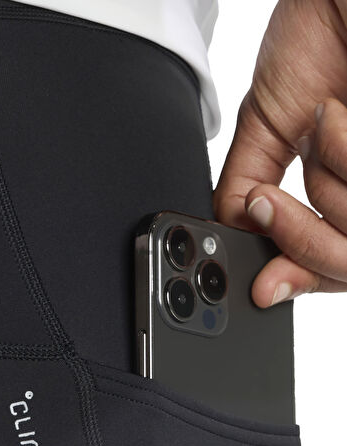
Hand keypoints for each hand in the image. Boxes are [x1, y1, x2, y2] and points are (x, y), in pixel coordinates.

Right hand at [213, 0, 346, 306]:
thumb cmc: (316, 37)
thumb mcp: (264, 123)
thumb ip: (243, 185)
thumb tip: (232, 235)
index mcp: (343, 191)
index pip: (332, 264)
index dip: (297, 282)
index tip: (262, 286)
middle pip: (345, 265)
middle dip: (299, 234)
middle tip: (268, 197)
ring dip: (325, 174)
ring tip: (326, 119)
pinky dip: (340, 149)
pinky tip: (339, 112)